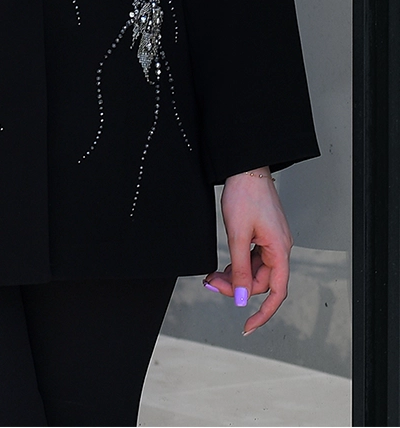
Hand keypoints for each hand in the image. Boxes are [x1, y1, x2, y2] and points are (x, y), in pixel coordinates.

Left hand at [203, 167, 292, 334]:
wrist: (244, 166)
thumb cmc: (245, 194)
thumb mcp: (237, 234)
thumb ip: (239, 269)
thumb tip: (241, 298)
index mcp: (279, 249)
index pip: (276, 291)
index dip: (263, 312)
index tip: (247, 325)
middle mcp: (279, 247)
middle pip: (260, 280)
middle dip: (236, 287)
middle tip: (212, 284)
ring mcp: (271, 240)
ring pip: (254, 269)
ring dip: (234, 276)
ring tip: (213, 277)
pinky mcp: (262, 233)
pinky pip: (251, 257)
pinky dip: (237, 263)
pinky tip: (223, 266)